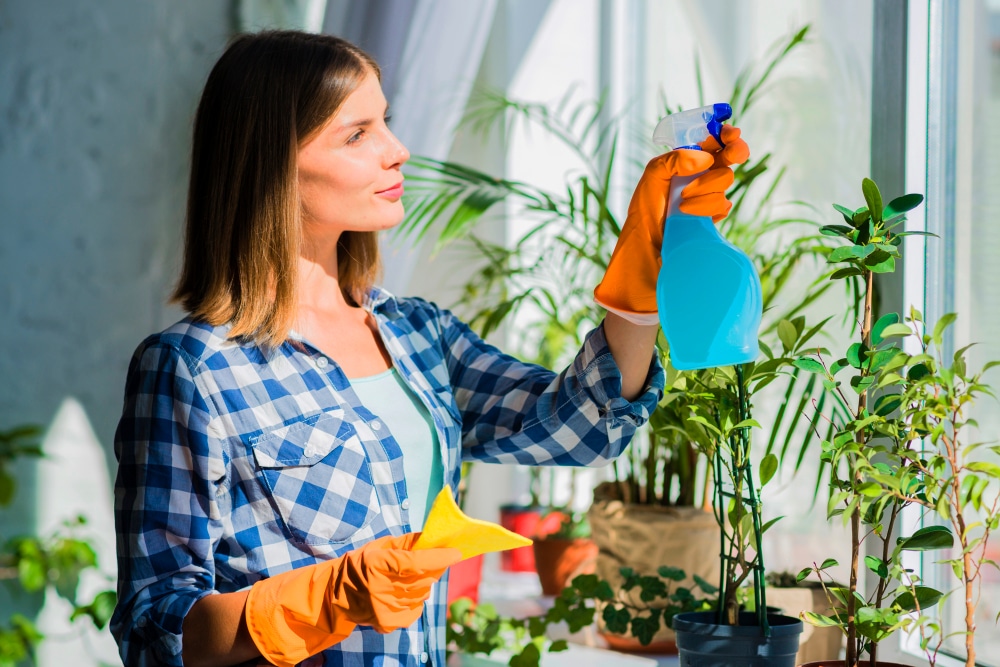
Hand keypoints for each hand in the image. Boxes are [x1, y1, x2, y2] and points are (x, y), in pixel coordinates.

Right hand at [244, 532, 460, 666]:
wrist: (336, 597)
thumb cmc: (360, 565)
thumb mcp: (379, 547)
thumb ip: (407, 543)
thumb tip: (434, 538)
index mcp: (377, 564)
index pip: (415, 562)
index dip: (438, 557)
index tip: (457, 553)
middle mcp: (381, 589)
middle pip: (424, 579)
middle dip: (434, 568)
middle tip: (437, 559)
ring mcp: (385, 608)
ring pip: (423, 594)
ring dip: (423, 584)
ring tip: (405, 578)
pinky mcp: (389, 623)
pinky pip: (416, 609)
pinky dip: (415, 599)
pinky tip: (400, 593)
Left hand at [593, 125, 749, 321]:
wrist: (647, 256)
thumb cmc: (644, 216)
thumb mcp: (652, 180)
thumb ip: (674, 161)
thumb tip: (704, 158)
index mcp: (682, 163)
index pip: (710, 141)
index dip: (724, 135)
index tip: (730, 134)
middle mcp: (695, 178)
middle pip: (726, 158)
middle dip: (731, 154)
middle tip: (732, 154)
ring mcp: (705, 198)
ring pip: (725, 182)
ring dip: (706, 190)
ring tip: (682, 204)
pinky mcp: (711, 219)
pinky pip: (724, 205)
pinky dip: (710, 209)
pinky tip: (692, 216)